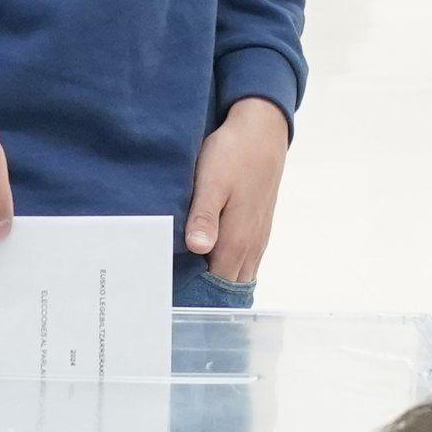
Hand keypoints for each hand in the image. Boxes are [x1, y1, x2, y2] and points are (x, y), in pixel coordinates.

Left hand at [185, 97, 290, 284]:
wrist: (263, 132)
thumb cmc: (233, 154)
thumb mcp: (212, 182)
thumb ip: (204, 217)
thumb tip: (197, 248)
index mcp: (236, 240)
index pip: (214, 287)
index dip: (193, 296)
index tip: (168, 299)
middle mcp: (250, 246)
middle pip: (227, 287)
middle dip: (204, 296)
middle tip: (172, 297)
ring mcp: (257, 238)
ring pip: (238, 276)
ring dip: (217, 284)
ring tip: (187, 288)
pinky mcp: (258, 228)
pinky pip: (245, 262)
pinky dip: (228, 271)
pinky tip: (209, 265)